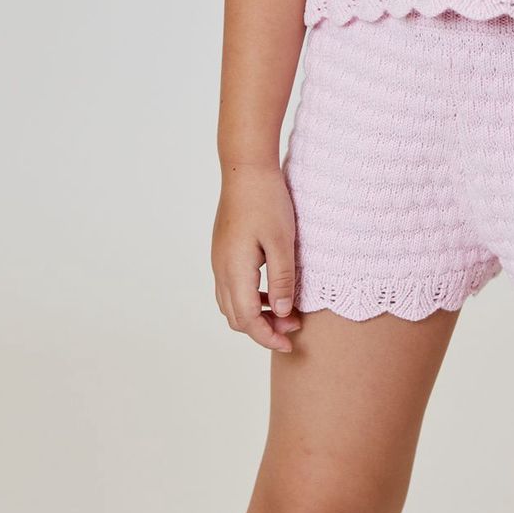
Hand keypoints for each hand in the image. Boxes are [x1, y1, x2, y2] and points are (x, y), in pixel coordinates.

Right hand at [212, 162, 303, 352]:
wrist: (245, 168)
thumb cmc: (267, 201)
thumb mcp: (282, 242)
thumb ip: (282, 280)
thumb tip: (284, 313)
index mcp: (235, 270)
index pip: (248, 320)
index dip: (268, 337)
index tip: (290, 343)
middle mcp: (221, 269)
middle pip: (237, 317)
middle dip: (263, 329)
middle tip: (293, 328)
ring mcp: (219, 260)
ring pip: (232, 304)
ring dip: (256, 315)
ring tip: (286, 312)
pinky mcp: (223, 250)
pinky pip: (232, 287)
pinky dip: (251, 298)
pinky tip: (273, 291)